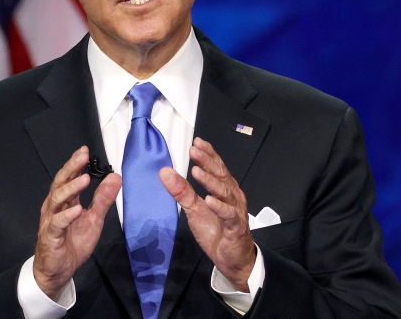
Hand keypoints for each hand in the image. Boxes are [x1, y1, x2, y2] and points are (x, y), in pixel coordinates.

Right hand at [33, 146, 121, 297]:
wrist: (58, 271)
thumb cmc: (72, 243)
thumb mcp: (94, 219)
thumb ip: (103, 199)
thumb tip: (116, 177)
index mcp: (65, 201)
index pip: (69, 178)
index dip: (76, 164)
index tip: (85, 151)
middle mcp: (55, 207)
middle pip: (60, 183)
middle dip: (71, 168)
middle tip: (82, 156)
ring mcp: (50, 221)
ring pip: (57, 200)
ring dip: (70, 188)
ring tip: (84, 179)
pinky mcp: (50, 236)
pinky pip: (57, 223)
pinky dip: (66, 215)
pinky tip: (77, 209)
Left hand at [159, 137, 255, 290]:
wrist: (232, 258)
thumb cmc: (216, 230)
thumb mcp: (194, 209)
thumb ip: (182, 191)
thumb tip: (164, 172)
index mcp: (224, 189)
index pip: (217, 167)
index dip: (208, 154)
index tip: (196, 142)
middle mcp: (232, 196)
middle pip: (220, 175)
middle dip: (207, 162)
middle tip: (194, 151)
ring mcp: (235, 210)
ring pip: (224, 192)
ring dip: (210, 181)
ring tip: (196, 171)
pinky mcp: (235, 227)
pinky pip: (228, 215)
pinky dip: (219, 207)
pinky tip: (209, 200)